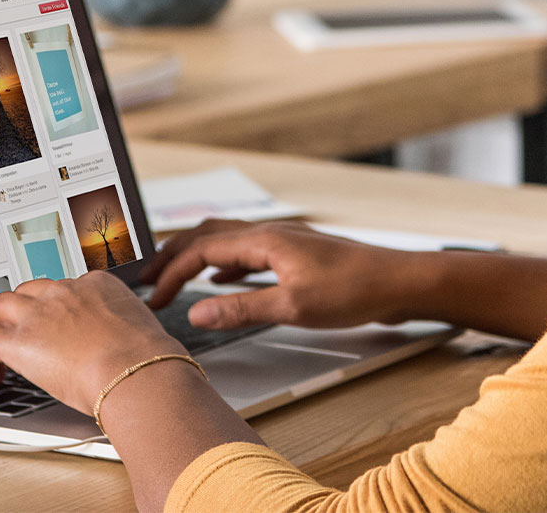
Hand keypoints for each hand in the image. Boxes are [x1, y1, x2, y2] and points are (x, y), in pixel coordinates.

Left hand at [0, 270, 184, 414]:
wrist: (137, 373)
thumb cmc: (148, 360)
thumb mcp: (142, 330)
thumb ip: (125, 330)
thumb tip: (126, 345)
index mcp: (98, 284)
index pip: (68, 287)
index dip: (59, 306)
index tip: (59, 324)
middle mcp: (66, 291)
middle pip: (32, 290)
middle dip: (27, 309)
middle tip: (26, 331)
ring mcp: (40, 313)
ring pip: (3, 306)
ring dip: (1, 325)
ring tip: (3, 349)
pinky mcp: (20, 341)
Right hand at [140, 220, 427, 330]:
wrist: (400, 281)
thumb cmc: (356, 291)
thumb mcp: (294, 307)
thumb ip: (242, 309)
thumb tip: (196, 312)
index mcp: (265, 240)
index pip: (201, 249)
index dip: (171, 273)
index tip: (153, 298)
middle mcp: (271, 234)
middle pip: (208, 235)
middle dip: (173, 255)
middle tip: (146, 278)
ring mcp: (285, 242)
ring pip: (227, 240)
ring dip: (196, 257)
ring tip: (174, 275)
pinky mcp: (297, 256)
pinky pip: (248, 253)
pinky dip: (224, 264)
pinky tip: (222, 280)